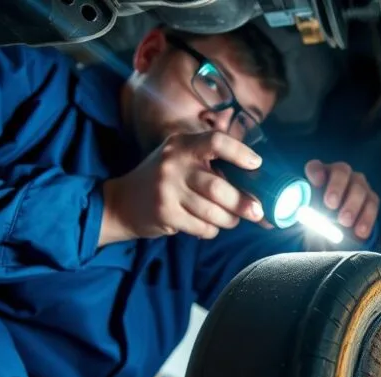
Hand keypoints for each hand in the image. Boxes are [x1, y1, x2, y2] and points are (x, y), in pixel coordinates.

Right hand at [98, 131, 264, 245]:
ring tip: (231, 219)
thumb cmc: (165, 181)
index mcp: (183, 145)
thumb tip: (258, 185)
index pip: (216, 141)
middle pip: (218, 188)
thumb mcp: (182, 160)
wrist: (122, 202)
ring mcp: (166, 189)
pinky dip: (212, 230)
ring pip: (213, 212)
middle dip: (242, 203)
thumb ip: (213, 166)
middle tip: (257, 212)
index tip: (256, 164)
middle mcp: (173, 164)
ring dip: (229, 220)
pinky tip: (207, 225)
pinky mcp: (164, 213)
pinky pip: (202, 227)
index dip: (240, 152)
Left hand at [304, 160, 379, 240]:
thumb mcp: (310, 219)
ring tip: (345, 222)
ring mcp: (358, 184)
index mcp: (319, 175)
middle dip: (336, 187)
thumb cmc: (319, 220)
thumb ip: (308, 217)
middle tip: (331, 204)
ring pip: (358, 188)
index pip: (314, 167)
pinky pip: (372, 204)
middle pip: (341, 171)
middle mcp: (340, 174)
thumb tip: (306, 223)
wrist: (339, 231)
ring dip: (352, 205)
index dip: (315, 172)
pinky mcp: (371, 198)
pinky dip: (366, 218)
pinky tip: (360, 232)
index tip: (316, 182)